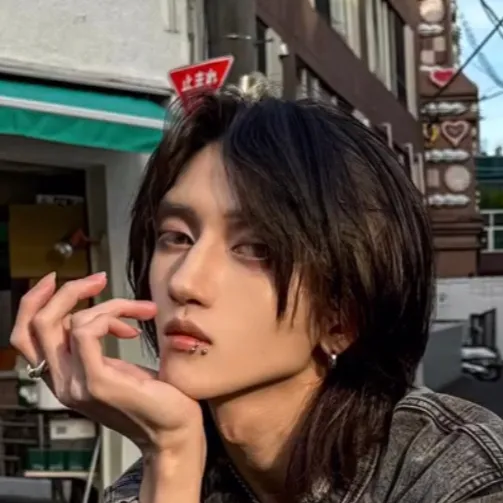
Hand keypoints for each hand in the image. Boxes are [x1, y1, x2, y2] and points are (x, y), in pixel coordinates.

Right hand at [10, 272, 204, 459]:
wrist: (174, 431)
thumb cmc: (154, 396)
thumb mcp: (117, 364)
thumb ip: (97, 344)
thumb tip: (96, 312)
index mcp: (63, 377)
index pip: (25, 335)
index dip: (33, 301)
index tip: (58, 279)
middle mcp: (61, 382)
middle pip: (36, 323)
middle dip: (67, 291)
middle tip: (100, 279)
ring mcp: (75, 385)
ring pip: (69, 321)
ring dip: (111, 305)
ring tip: (140, 312)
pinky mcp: (96, 383)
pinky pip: (86, 332)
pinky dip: (110, 317)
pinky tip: (132, 330)